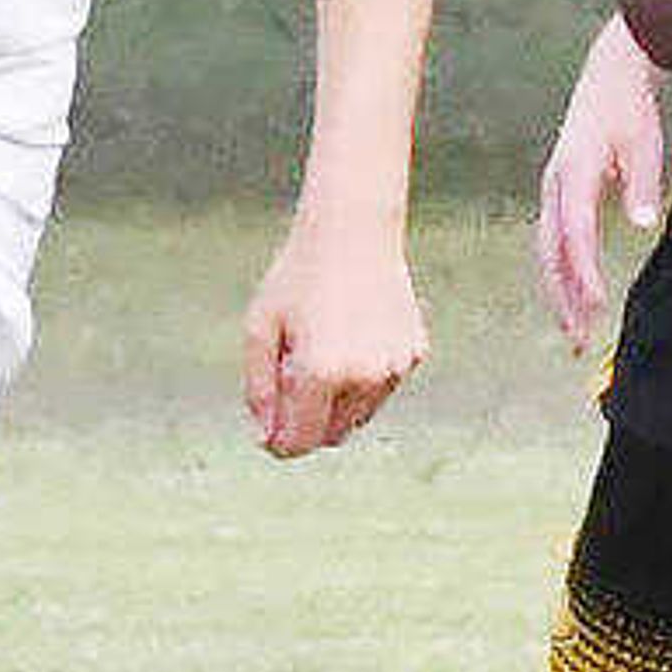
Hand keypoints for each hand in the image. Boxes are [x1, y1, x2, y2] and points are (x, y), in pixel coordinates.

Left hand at [242, 208, 426, 457]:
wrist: (353, 229)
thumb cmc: (297, 278)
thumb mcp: (259, 329)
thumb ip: (259, 389)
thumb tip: (268, 439)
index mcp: (319, 372)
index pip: (298, 442)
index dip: (278, 442)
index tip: (267, 425)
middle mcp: (362, 377)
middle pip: (329, 436)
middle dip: (306, 421)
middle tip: (290, 374)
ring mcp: (393, 368)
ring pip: (357, 417)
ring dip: (334, 401)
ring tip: (322, 347)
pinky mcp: (413, 354)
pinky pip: (380, 388)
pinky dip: (362, 377)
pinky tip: (351, 332)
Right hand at [534, 18, 668, 348]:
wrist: (609, 76)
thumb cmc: (630, 110)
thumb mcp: (644, 142)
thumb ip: (641, 184)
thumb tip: (642, 223)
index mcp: (574, 171)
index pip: (575, 231)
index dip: (583, 270)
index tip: (596, 304)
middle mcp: (554, 184)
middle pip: (552, 250)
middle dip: (564, 296)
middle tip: (579, 339)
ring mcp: (551, 190)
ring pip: (548, 251)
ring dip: (559, 293)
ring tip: (575, 333)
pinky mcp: (557, 194)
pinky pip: (553, 242)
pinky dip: (560, 273)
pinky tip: (573, 299)